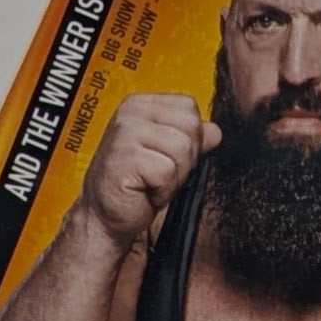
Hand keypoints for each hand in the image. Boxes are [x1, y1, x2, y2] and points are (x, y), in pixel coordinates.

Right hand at [79, 93, 220, 246]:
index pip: (189, 107)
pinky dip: (163, 190)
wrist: (105, 215)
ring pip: (183, 149)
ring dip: (175, 176)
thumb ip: (191, 139)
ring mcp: (125, 134)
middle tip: (159, 173)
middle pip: (191, 126)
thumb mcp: (167, 155)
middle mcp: (131, 113)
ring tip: (152, 182)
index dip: (190, 137)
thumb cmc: (134, 185)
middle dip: (185, 158)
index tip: (168, 156)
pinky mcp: (126, 159)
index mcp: (141, 105)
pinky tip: (145, 191)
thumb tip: (215, 131)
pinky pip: (168, 172)